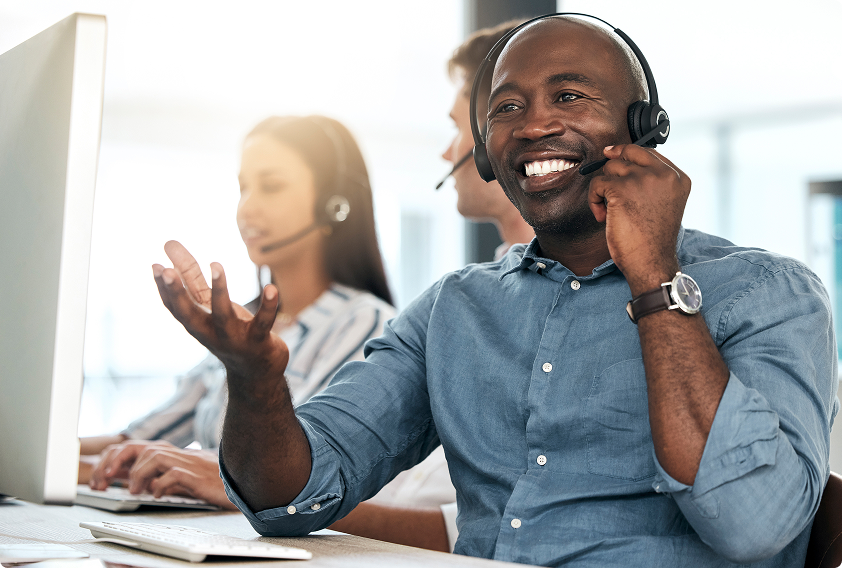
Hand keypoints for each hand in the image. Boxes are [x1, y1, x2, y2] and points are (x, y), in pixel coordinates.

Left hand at [90, 440, 236, 509]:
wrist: (238, 483)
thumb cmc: (210, 480)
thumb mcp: (177, 476)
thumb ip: (156, 474)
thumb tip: (129, 480)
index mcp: (167, 452)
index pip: (131, 447)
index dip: (110, 461)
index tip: (101, 479)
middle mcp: (174, 453)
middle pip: (136, 447)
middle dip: (114, 463)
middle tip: (104, 482)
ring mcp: (186, 462)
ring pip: (152, 456)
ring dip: (137, 474)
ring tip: (135, 491)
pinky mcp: (196, 475)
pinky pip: (173, 474)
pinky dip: (160, 485)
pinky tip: (158, 495)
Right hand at [153, 241, 288, 387]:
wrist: (257, 371)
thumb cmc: (229, 329)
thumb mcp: (208, 304)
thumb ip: (190, 276)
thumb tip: (168, 244)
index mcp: (196, 323)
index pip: (174, 307)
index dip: (163, 289)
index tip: (155, 266)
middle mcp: (210, 333)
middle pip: (188, 314)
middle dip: (176, 293)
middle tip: (167, 270)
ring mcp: (234, 338)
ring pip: (223, 316)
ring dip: (219, 290)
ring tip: (216, 265)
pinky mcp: (258, 341)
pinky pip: (263, 323)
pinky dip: (268, 306)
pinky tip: (271, 288)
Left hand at [588, 144, 690, 293]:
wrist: (651, 261)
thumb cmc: (653, 240)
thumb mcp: (664, 204)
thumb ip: (654, 183)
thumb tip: (624, 165)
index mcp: (678, 178)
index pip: (648, 153)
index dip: (628, 154)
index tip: (614, 155)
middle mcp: (663, 174)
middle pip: (629, 152)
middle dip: (613, 165)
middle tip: (606, 183)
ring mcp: (642, 179)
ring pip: (610, 168)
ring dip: (604, 189)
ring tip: (608, 210)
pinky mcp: (621, 188)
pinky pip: (596, 183)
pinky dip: (593, 200)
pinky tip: (602, 216)